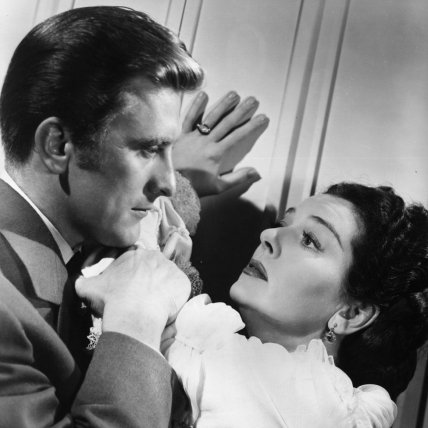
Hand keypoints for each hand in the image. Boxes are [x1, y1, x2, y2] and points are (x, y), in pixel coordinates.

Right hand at [75, 246, 190, 349]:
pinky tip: (166, 309)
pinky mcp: (183, 281)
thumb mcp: (89, 288)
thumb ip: (83, 282)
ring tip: (154, 306)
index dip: (135, 277)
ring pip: (168, 279)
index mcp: (134, 255)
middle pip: (154, 269)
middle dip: (150, 282)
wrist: (133, 313)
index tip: (133, 290)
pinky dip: (175, 298)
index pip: (137, 262)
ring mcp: (171, 268)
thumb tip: (78, 282)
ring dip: (163, 289)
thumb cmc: (112, 299)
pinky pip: (180, 289)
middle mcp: (155, 257)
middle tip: (143, 299)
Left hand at [173, 91, 268, 196]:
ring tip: (234, 94)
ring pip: (211, 117)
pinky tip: (203, 94)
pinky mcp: (181, 136)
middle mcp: (207, 141)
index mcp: (217, 153)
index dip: (252, 126)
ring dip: (223, 105)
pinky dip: (196, 107)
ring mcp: (193, 137)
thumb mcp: (219, 186)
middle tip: (253, 100)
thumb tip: (257, 173)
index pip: (239, 136)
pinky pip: (189, 119)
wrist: (171, 186)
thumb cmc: (195, 188)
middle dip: (242, 111)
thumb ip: (238, 178)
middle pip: (227, 123)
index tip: (263, 117)